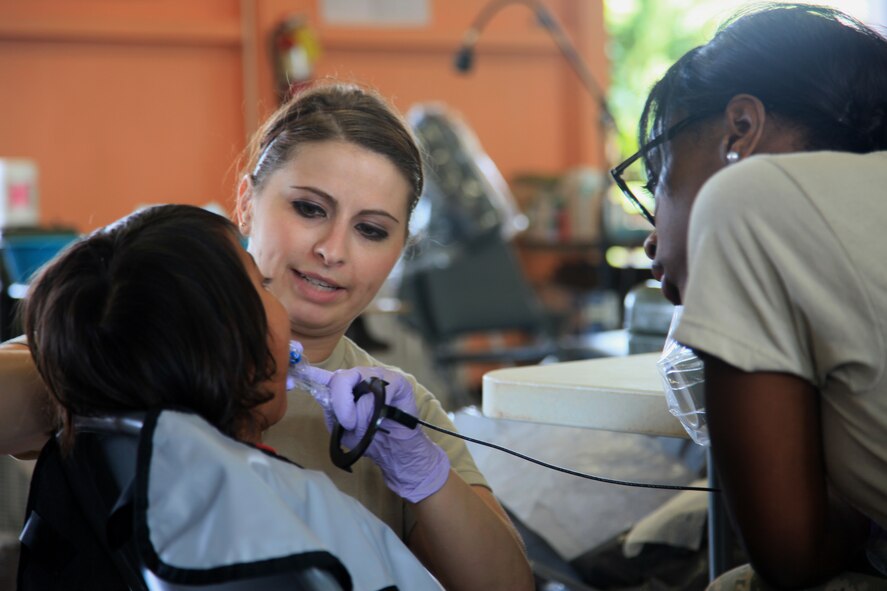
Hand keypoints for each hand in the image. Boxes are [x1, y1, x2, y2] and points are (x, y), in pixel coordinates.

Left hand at [304, 366, 450, 502]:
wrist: (394, 448)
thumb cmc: (367, 436)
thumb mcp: (342, 427)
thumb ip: (332, 410)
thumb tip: (327, 398)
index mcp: (343, 387)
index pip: (325, 376)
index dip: (311, 373)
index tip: (294, 378)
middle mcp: (359, 377)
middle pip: (340, 379)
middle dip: (343, 407)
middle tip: (349, 424)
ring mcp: (378, 376)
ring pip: (362, 386)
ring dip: (363, 412)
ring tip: (370, 424)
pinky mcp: (396, 381)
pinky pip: (382, 392)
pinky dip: (379, 408)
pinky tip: (384, 416)